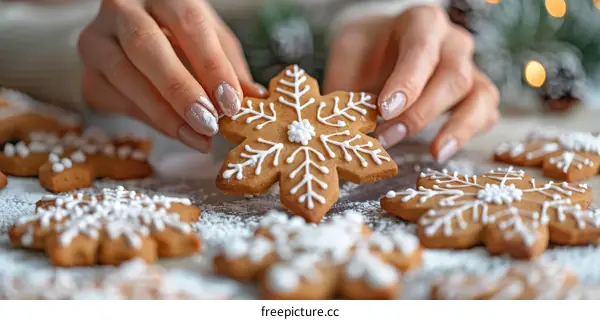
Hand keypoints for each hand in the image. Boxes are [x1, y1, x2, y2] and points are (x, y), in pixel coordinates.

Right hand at [78, 0, 265, 151]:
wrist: (134, 37)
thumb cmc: (183, 36)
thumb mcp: (213, 42)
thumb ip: (230, 68)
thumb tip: (256, 98)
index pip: (188, 23)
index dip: (211, 65)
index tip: (231, 103)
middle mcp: (122, 8)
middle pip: (146, 45)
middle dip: (179, 90)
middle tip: (209, 124)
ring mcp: (97, 39)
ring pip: (123, 75)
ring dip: (164, 114)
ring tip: (198, 138)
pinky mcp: (88, 73)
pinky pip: (115, 100)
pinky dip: (148, 119)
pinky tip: (176, 131)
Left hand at [324, 6, 499, 161]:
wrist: (380, 51)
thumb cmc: (365, 54)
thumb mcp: (347, 59)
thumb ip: (347, 88)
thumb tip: (341, 128)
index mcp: (420, 22)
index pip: (421, 47)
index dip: (407, 81)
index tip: (384, 110)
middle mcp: (452, 42)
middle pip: (453, 75)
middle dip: (420, 112)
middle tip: (387, 137)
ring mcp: (470, 67)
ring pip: (479, 94)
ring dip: (455, 127)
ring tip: (432, 152)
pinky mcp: (477, 93)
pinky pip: (486, 112)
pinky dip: (469, 133)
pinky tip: (442, 149)